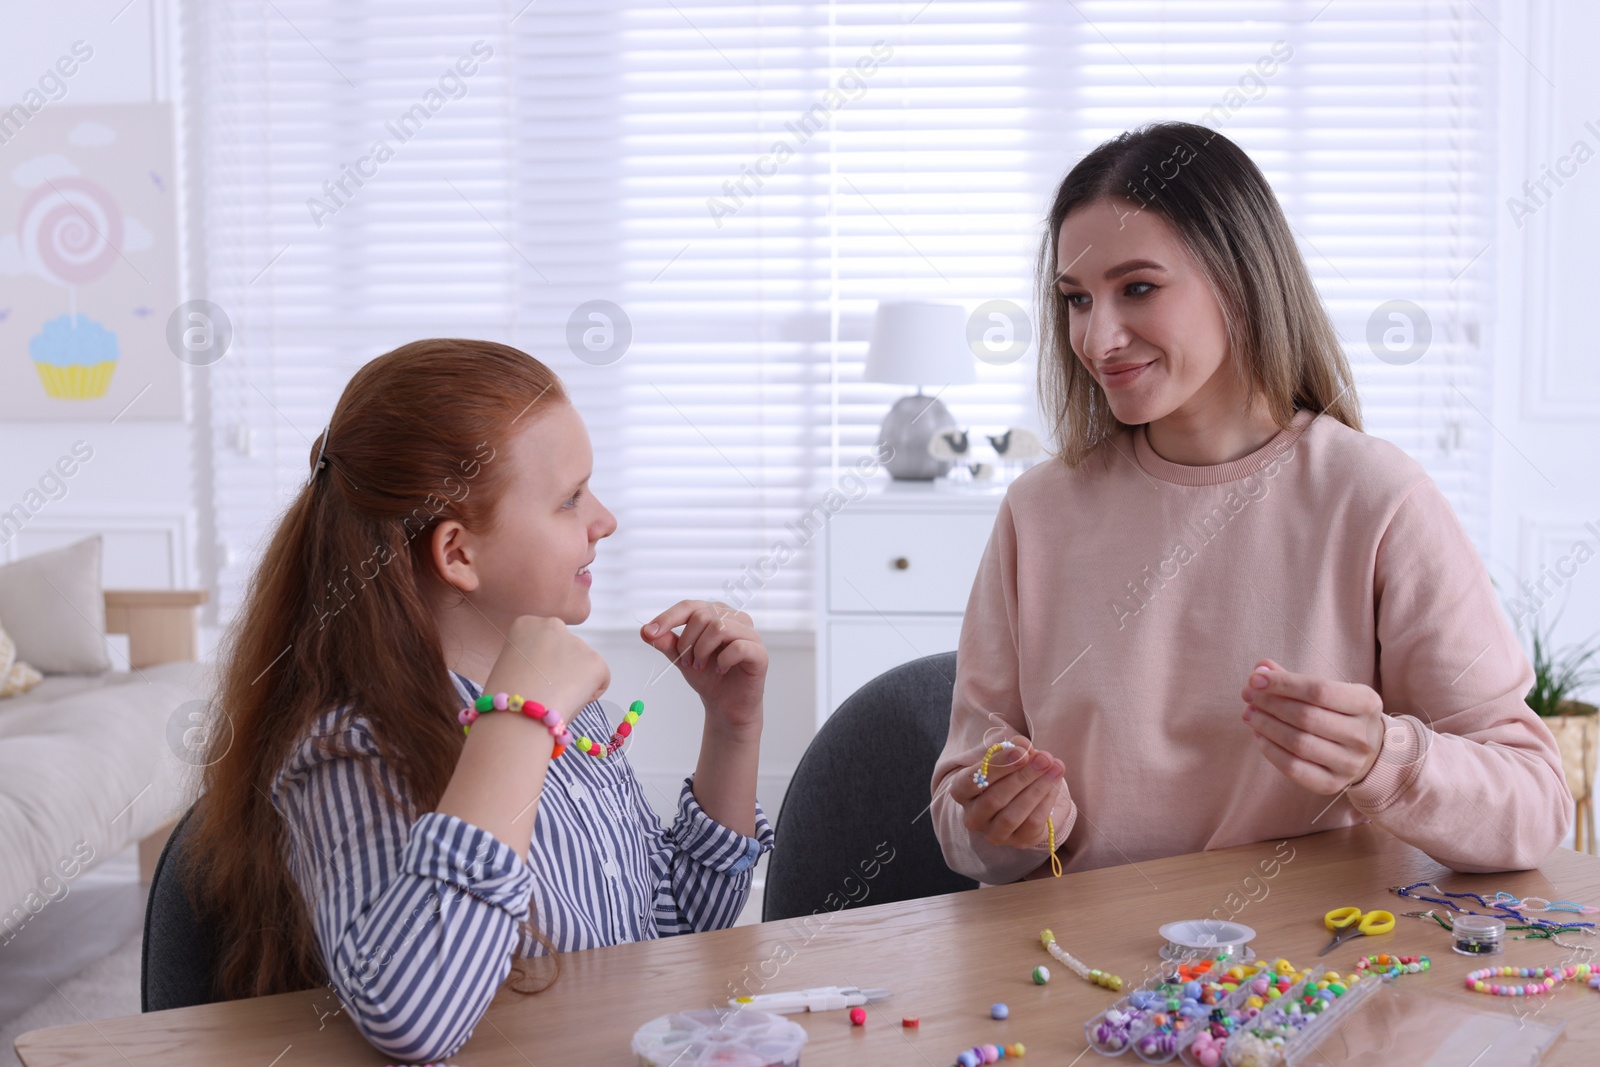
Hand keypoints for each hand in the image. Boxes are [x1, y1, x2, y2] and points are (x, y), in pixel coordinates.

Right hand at [495, 614, 609, 712]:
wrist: (517, 713)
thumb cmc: (506, 697)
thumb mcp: (510, 664)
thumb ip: (532, 658)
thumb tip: (550, 670)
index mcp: (528, 624)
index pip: (545, 641)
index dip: (541, 665)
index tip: (531, 678)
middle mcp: (554, 625)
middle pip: (566, 650)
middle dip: (561, 669)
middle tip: (546, 692)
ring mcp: (577, 642)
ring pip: (582, 665)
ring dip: (574, 681)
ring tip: (554, 699)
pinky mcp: (596, 661)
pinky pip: (601, 679)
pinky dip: (590, 694)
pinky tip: (569, 701)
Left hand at [640, 600, 766, 732]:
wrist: (726, 704)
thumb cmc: (707, 676)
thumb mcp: (680, 658)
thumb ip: (666, 643)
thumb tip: (645, 631)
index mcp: (715, 613)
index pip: (689, 606)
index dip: (668, 618)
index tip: (650, 633)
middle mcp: (734, 618)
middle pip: (702, 616)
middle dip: (687, 642)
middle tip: (686, 662)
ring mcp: (750, 633)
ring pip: (719, 627)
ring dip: (702, 650)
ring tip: (700, 666)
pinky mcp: (759, 652)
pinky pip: (738, 647)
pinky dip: (723, 660)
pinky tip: (721, 670)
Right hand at [947, 735, 1067, 849]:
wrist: (1025, 799)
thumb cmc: (1009, 774)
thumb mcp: (1009, 758)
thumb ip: (1015, 749)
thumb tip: (1024, 746)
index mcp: (961, 791)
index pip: (972, 781)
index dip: (998, 766)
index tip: (1022, 751)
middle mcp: (973, 817)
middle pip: (994, 799)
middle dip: (1022, 776)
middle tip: (1044, 758)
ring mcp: (994, 833)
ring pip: (1012, 816)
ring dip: (1037, 789)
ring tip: (1055, 768)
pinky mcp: (1017, 842)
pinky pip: (1032, 824)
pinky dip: (1046, 802)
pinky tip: (1054, 784)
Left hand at [1240, 658, 1384, 793]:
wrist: (1367, 751)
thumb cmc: (1338, 712)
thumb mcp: (1327, 690)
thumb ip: (1293, 679)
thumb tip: (1260, 668)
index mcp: (1366, 703)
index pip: (1319, 690)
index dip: (1283, 683)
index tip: (1255, 678)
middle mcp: (1362, 735)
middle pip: (1306, 717)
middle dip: (1270, 703)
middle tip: (1248, 695)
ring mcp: (1349, 763)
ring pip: (1298, 743)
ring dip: (1266, 726)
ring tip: (1249, 714)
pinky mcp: (1333, 784)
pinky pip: (1293, 768)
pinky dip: (1270, 750)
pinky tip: (1259, 736)